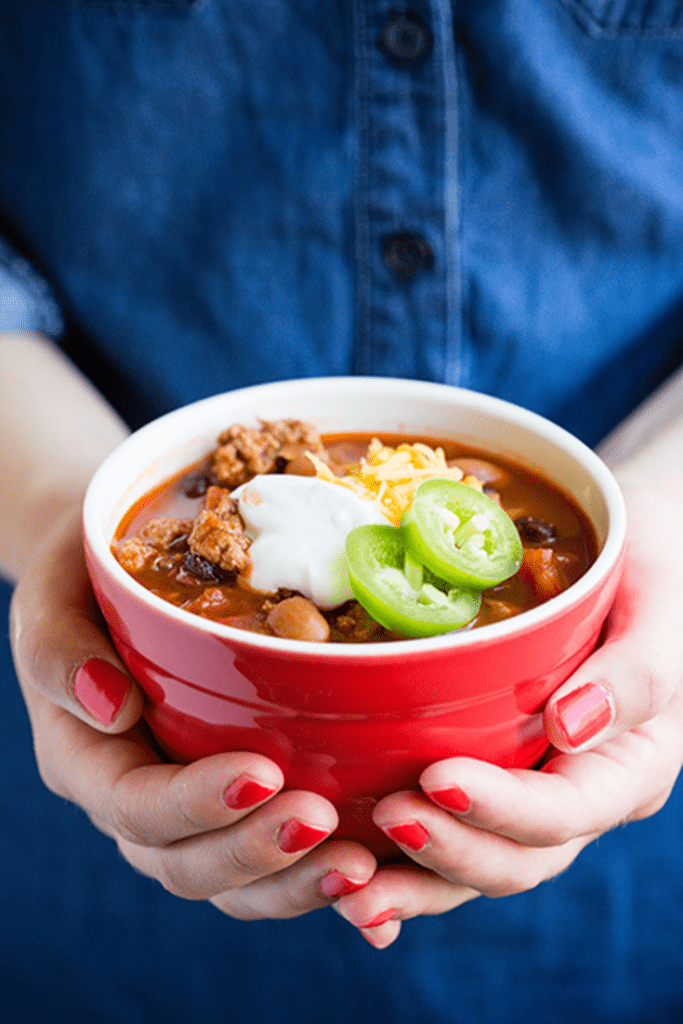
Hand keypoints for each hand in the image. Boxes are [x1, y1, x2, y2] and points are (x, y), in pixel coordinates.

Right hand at [10, 506, 375, 917]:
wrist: (116, 573)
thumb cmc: (84, 575)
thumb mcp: (52, 594)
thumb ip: (59, 650)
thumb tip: (112, 703)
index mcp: (86, 758)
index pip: (134, 804)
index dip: (195, 803)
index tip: (261, 773)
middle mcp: (136, 798)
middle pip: (187, 863)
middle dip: (255, 853)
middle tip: (321, 822)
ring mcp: (189, 807)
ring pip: (233, 880)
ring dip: (295, 881)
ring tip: (359, 865)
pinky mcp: (236, 800)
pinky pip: (272, 859)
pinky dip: (316, 872)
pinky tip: (374, 877)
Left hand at [331, 472, 682, 947]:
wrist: (624, 558)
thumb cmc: (650, 575)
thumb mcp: (658, 612)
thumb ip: (633, 674)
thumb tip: (572, 726)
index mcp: (628, 768)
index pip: (567, 811)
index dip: (501, 808)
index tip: (437, 776)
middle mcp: (579, 795)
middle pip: (518, 857)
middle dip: (450, 850)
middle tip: (386, 816)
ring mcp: (531, 791)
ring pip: (476, 861)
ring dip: (415, 880)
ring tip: (349, 886)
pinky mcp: (490, 774)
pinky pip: (448, 831)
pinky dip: (401, 862)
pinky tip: (348, 873)